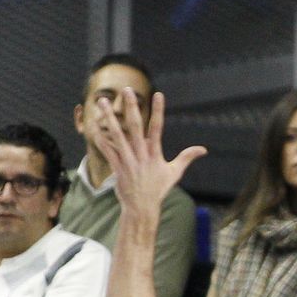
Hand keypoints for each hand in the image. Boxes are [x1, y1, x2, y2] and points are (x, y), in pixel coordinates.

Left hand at [94, 89, 206, 221]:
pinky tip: (93, 125)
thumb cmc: (158, 189)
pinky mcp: (117, 166)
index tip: (158, 95)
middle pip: (135, 126)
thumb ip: (187, 157)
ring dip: (109, 117)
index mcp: (155, 153)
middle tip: (127, 90)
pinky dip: (100, 138)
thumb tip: (203, 149)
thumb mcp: (175, 173)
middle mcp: (141, 154)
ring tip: (104, 101)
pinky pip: (107, 149)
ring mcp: (128, 160)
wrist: (142, 206)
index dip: (158, 111)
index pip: (157, 127)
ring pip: (117, 134)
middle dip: (131, 107)